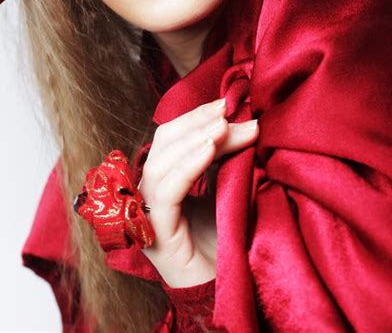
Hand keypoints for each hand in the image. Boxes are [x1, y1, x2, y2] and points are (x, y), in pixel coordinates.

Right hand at [138, 97, 258, 286]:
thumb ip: (224, 159)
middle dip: (198, 121)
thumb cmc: (226, 242)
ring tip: (223, 125)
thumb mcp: (225, 189)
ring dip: (195, 138)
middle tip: (229, 109)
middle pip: (164, 143)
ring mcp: (148, 214)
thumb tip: (243, 121)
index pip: (171, 137)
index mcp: (163, 181)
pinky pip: (168, 191)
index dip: (196, 116)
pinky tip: (211, 148)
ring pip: (162, 162)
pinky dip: (189, 165)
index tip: (227, 102)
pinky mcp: (157, 234)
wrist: (229, 289)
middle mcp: (149, 194)